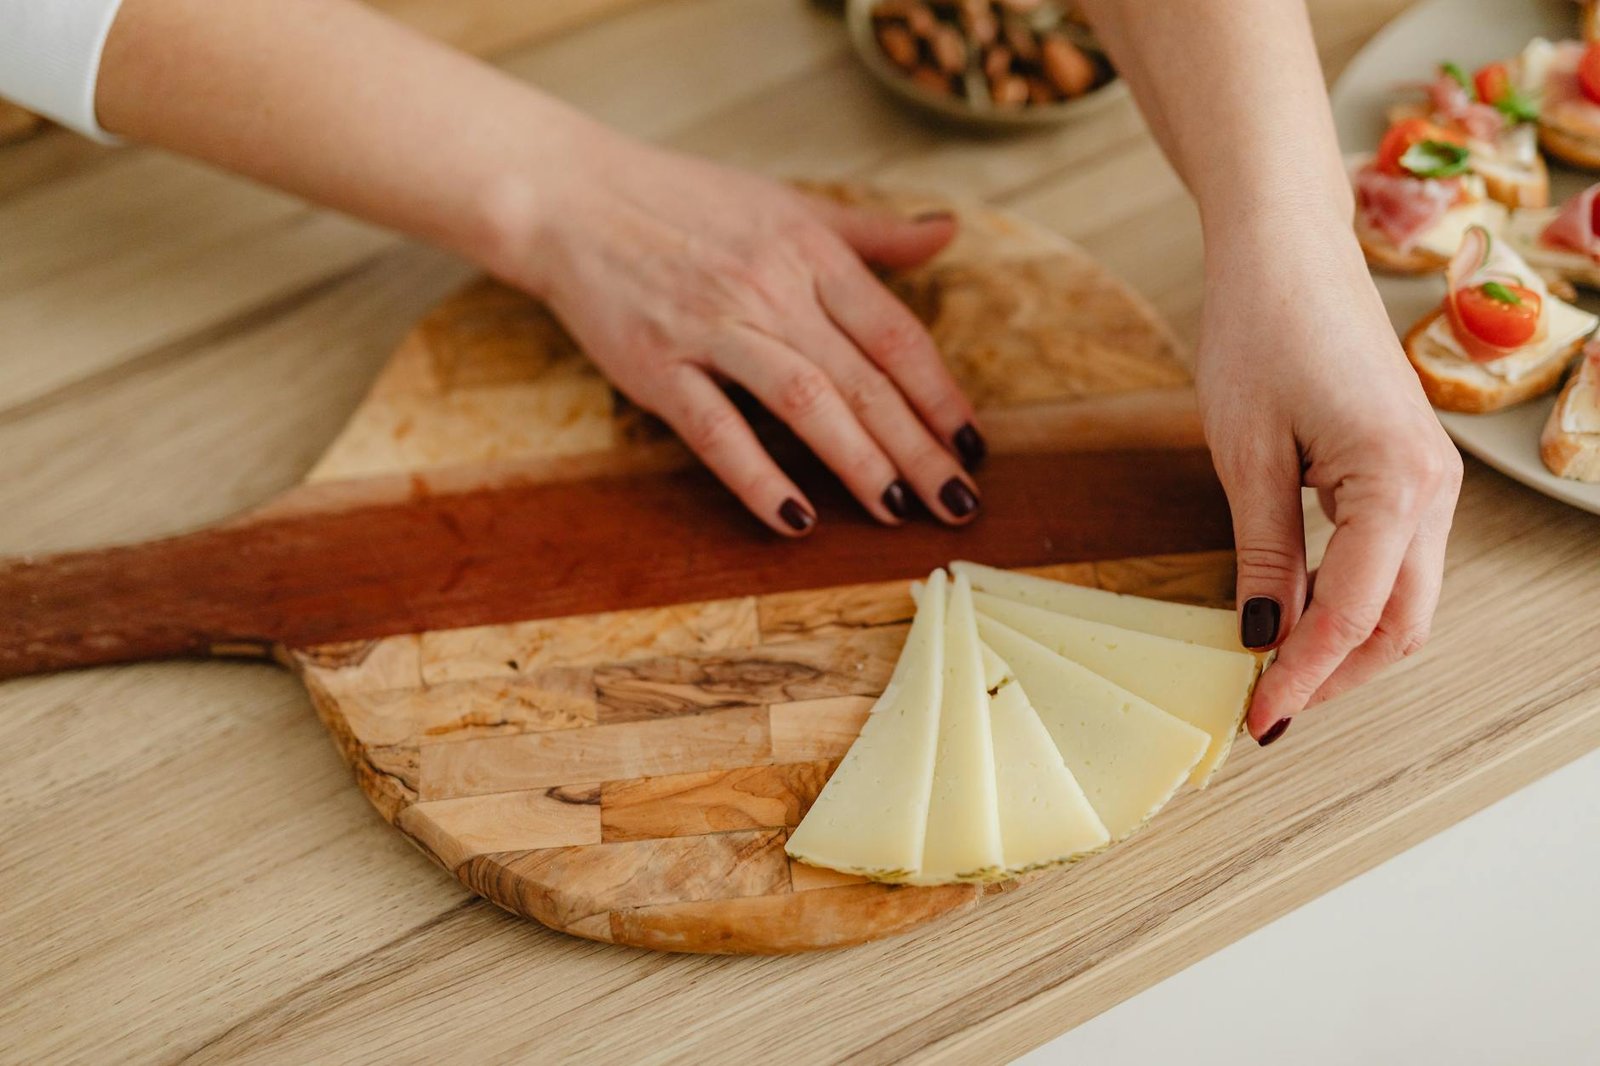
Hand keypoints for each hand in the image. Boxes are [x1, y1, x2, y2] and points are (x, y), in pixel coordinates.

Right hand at [492, 128, 983, 535]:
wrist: (573, 198)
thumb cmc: (685, 204)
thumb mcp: (787, 204)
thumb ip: (870, 233)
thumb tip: (947, 230)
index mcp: (810, 251)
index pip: (896, 334)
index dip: (941, 395)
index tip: (973, 447)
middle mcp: (771, 288)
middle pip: (864, 378)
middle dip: (919, 447)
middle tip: (958, 503)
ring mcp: (712, 328)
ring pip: (805, 401)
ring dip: (859, 461)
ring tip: (899, 510)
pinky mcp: (657, 366)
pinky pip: (717, 430)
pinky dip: (757, 476)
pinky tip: (796, 517)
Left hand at [1196, 226, 1462, 742]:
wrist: (1286, 250)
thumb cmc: (1259, 331)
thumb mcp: (1246, 455)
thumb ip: (1265, 556)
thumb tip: (1264, 640)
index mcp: (1398, 482)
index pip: (1354, 616)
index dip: (1303, 676)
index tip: (1256, 718)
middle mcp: (1436, 487)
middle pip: (1400, 624)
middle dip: (1335, 674)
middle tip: (1264, 706)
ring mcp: (1432, 478)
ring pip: (1405, 598)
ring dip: (1346, 643)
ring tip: (1274, 671)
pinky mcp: (1410, 469)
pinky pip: (1395, 560)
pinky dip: (1351, 599)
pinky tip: (1297, 612)